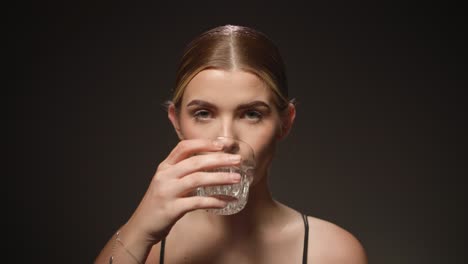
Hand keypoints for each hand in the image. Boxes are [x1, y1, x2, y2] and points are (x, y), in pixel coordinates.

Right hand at [122, 139, 241, 245]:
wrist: (141, 227)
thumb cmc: (158, 204)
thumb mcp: (166, 182)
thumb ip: (182, 173)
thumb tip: (208, 164)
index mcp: (165, 167)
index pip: (184, 147)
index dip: (203, 144)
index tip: (221, 145)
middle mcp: (165, 176)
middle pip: (195, 162)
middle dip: (219, 159)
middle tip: (237, 160)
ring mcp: (167, 192)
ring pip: (197, 179)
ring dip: (220, 178)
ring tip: (236, 178)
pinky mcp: (172, 209)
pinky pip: (197, 202)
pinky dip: (214, 201)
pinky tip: (225, 201)